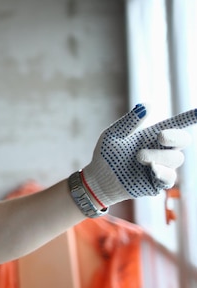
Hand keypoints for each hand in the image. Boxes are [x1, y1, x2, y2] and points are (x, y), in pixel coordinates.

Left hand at [81, 104, 196, 207]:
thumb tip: (147, 105)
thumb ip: (130, 122)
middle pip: (183, 140)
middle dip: (176, 137)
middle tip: (160, 137)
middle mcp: (160, 150)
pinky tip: (152, 169)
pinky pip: (170, 178)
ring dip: (159, 155)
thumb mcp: (113, 134)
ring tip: (139, 157)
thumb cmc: (106, 154)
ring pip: (176, 158)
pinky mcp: (157, 183)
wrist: (99, 178)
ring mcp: (161, 166)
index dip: (190, 117)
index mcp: (151, 135)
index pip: (175, 124)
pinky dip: (163, 172)